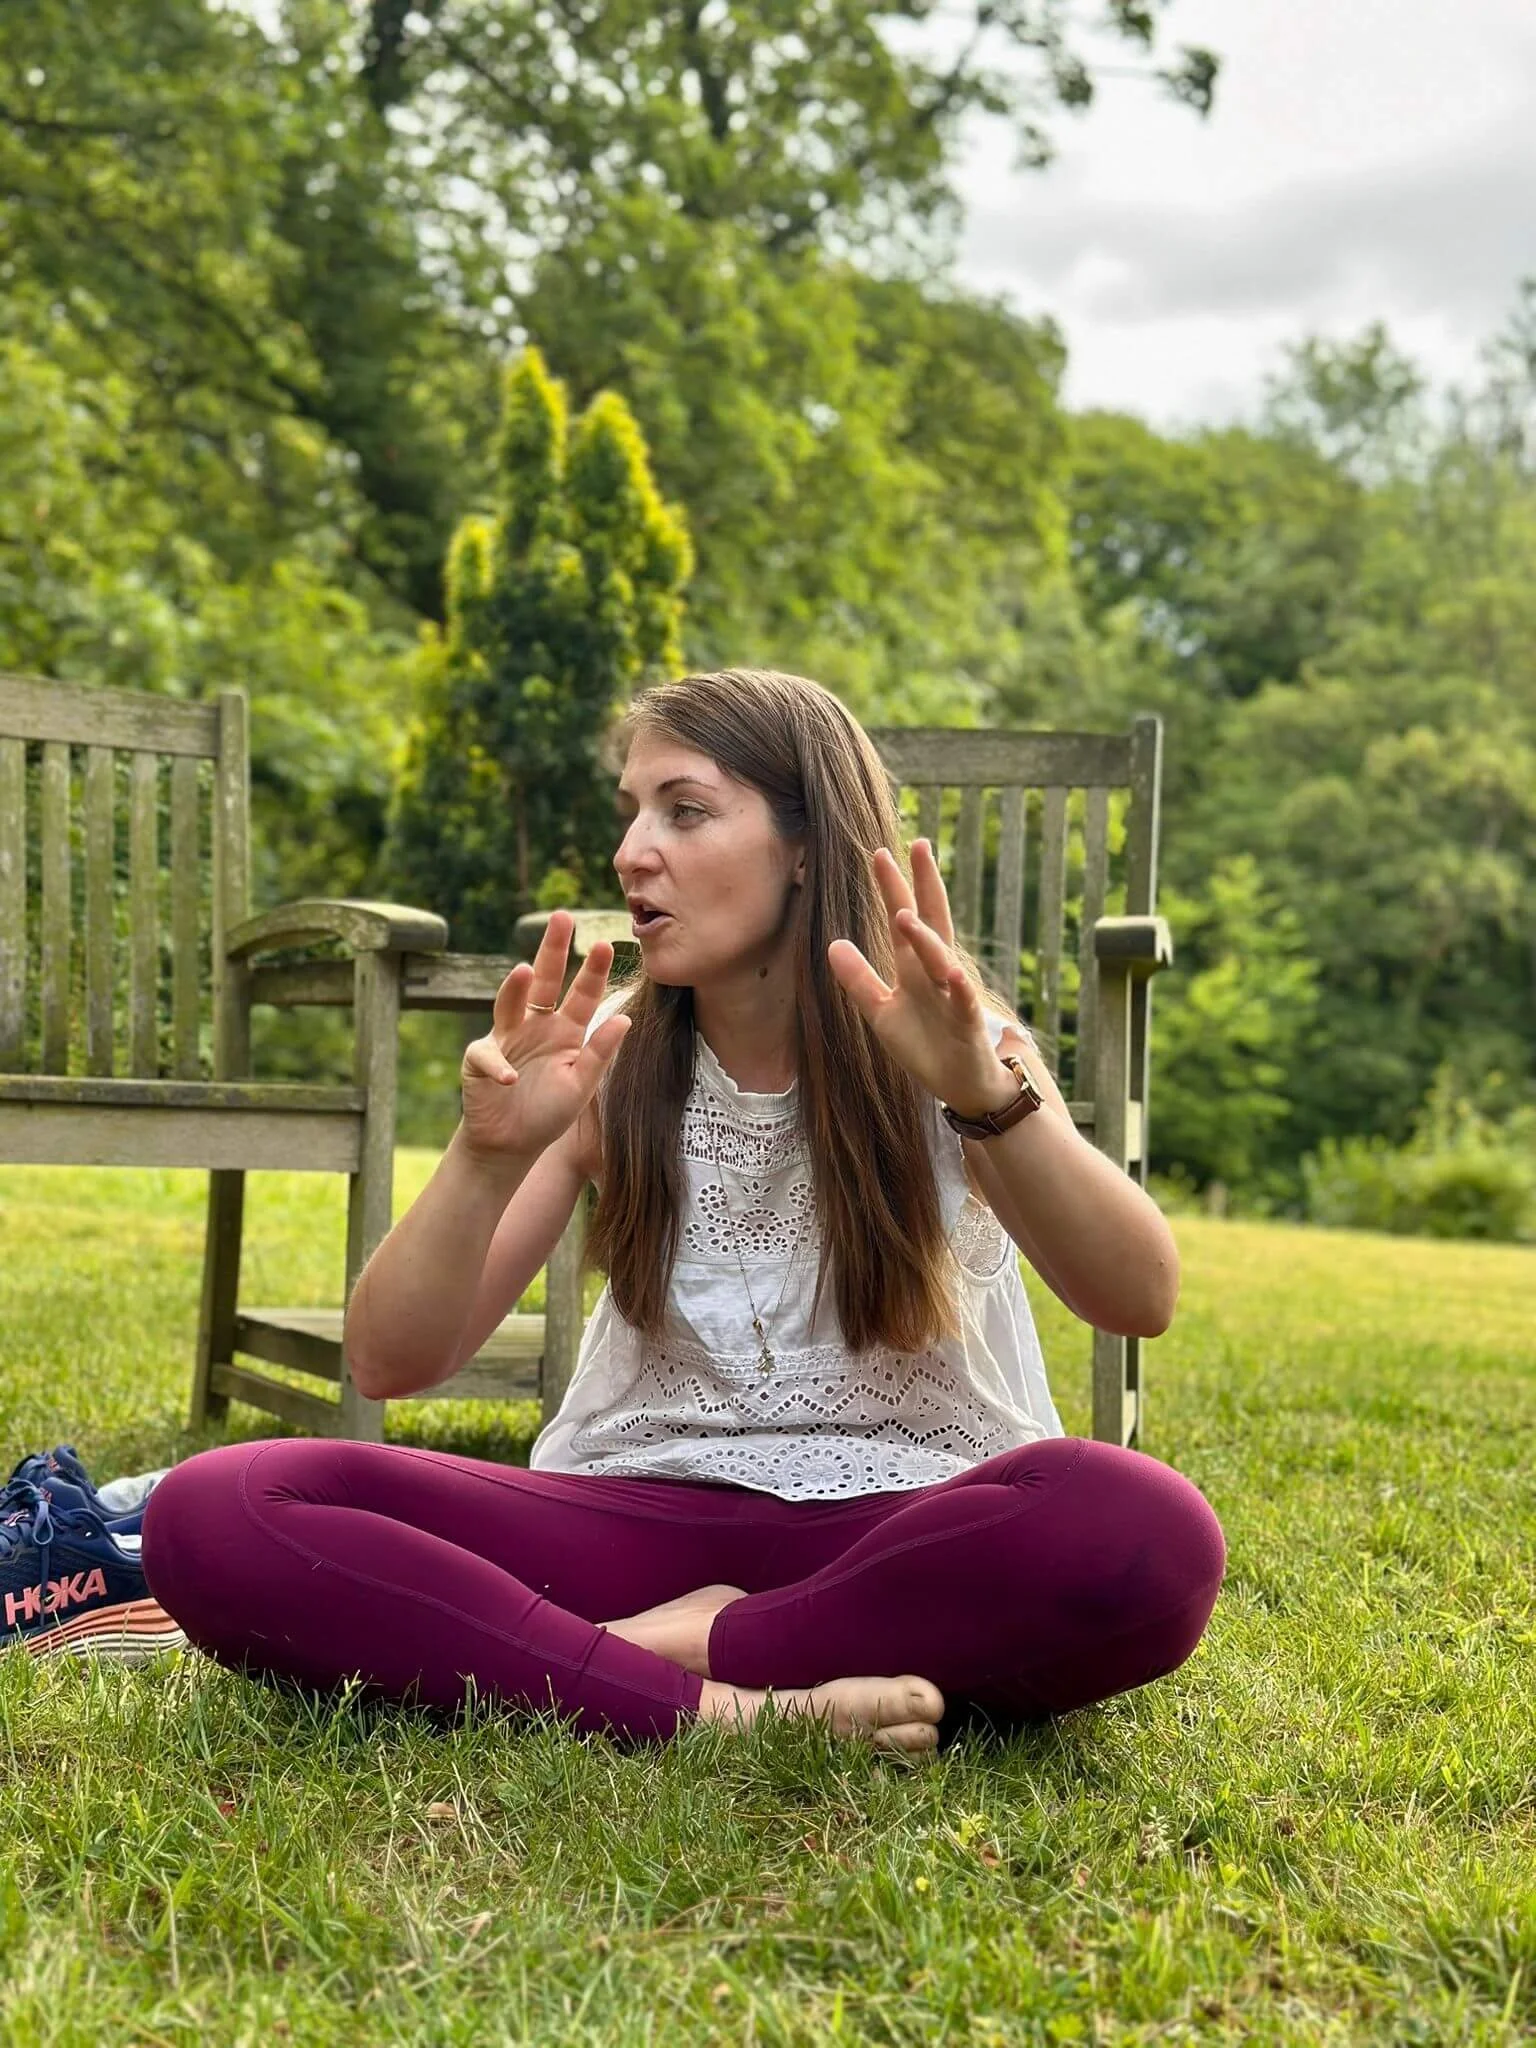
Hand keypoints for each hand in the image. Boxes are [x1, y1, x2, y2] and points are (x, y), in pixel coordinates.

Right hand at [459, 910, 630, 1164]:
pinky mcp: (480, 1060)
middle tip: (560, 917)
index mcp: (565, 1030)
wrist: (511, 1144)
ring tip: (523, 970)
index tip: (604, 944)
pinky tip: (510, 1078)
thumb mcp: (581, 1085)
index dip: (592, 971)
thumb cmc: (548, 1113)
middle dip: (551, 949)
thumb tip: (626, 1018)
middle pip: (543, 981)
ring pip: (509, 1004)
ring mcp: (506, 1039)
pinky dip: (497, 1066)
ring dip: (515, 988)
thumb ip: (600, 1053)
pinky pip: (488, 1056)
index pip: (582, 994)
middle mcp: (535, 1026)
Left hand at [827, 840, 1014, 1116]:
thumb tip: (833, 943)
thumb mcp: (881, 1011)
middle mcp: (936, 973)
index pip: (904, 918)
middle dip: (924, 886)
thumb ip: (859, 979)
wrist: (962, 1084)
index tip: (880, 853)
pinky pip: (964, 1002)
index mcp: (915, 968)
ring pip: (940, 959)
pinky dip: (958, 987)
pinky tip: (951, 972)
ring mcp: (954, 996)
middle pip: (931, 921)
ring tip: (903, 914)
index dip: (893, 888)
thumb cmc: (926, 1046)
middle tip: (918, 845)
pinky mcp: (968, 1024)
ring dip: (924, 938)